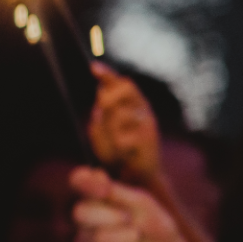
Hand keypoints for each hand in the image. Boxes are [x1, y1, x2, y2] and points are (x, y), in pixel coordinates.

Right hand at [70, 166, 198, 241]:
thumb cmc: (155, 225)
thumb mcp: (141, 204)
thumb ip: (117, 191)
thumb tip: (94, 173)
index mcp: (97, 197)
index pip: (77, 181)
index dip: (84, 183)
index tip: (104, 190)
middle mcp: (85, 218)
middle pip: (80, 213)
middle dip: (112, 218)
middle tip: (130, 220)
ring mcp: (85, 241)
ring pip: (96, 238)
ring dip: (126, 239)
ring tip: (136, 239)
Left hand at [88, 64, 161, 182]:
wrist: (136, 174)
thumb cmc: (116, 151)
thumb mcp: (102, 130)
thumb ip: (101, 113)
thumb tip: (101, 91)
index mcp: (131, 105)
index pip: (122, 83)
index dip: (108, 74)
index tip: (93, 67)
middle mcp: (142, 109)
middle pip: (125, 89)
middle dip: (108, 97)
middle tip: (101, 108)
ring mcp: (147, 123)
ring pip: (121, 113)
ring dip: (110, 128)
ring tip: (114, 142)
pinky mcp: (149, 139)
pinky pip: (123, 137)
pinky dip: (116, 145)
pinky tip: (122, 152)